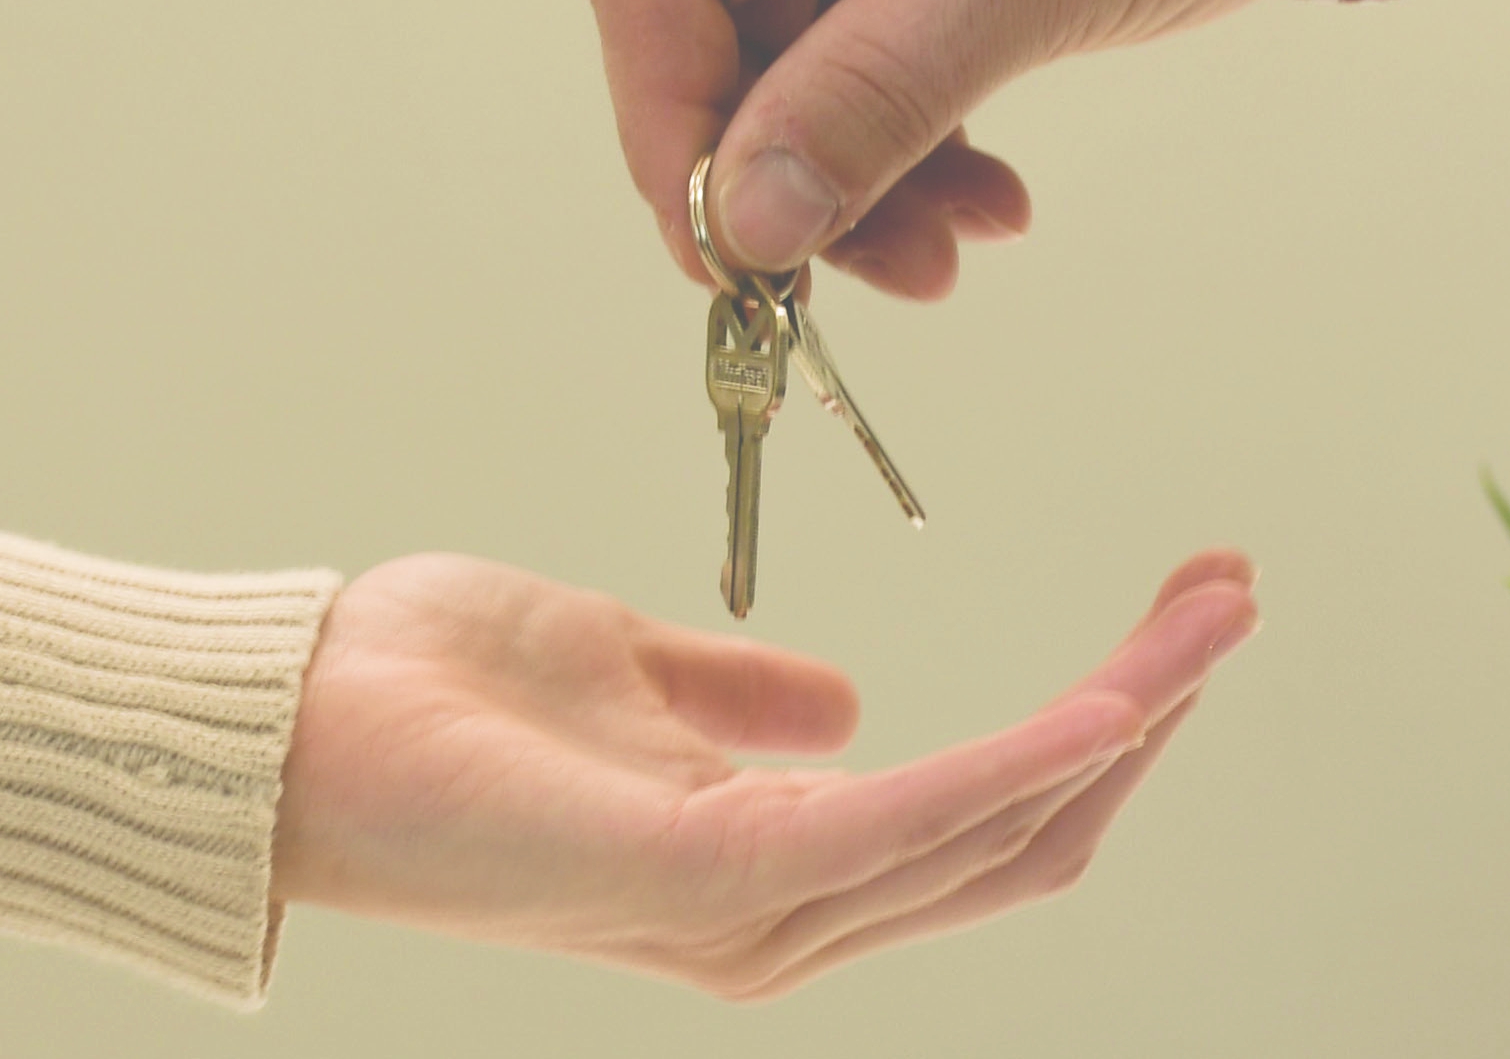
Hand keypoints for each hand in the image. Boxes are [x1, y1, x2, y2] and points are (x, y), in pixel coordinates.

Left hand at [271, 549, 1258, 998]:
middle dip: (1149, 716)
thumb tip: (841, 697)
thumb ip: (732, 696)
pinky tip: (1098, 703)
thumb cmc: (417, 698)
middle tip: (1231, 596)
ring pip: (997, 833)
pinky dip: (1012, 767)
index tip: (1184, 604)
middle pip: (1027, 833)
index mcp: (767, 862)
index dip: (1104, 719)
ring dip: (1119, 721)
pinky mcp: (708, 878)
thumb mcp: (616, 668)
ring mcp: (750, 909)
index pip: (990, 812)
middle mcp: (780, 912)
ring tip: (1204, 619)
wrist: (278, 720)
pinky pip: (902, 829)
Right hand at [586, 0, 1327, 300]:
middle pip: (725, 25)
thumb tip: (747, 224)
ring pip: (806, 54)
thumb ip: (872, 95)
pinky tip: (994, 196)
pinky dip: (924, 128)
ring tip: (964, 245)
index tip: (731, 259)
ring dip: (869, 167)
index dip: (672, 129)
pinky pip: (881, 42)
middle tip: (888, 275)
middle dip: (797, 167)